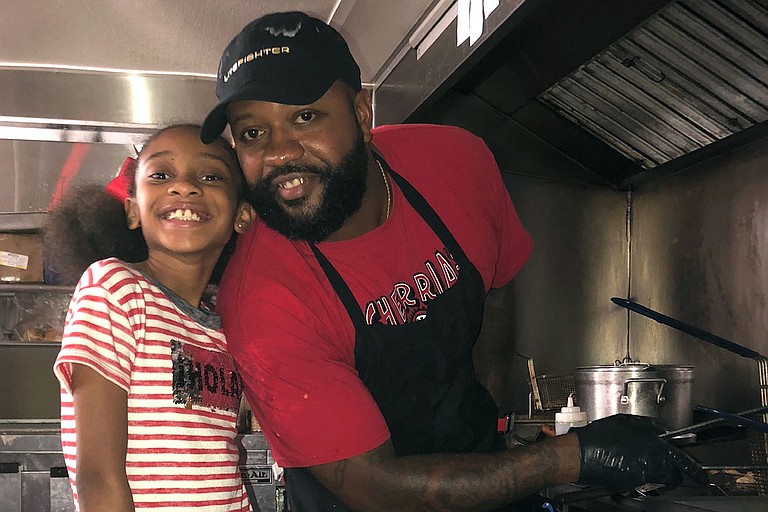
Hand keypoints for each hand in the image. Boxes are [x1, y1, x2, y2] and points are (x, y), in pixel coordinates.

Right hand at [572, 414, 708, 491]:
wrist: (581, 455)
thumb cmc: (600, 437)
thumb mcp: (627, 421)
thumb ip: (649, 425)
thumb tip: (661, 429)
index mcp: (654, 447)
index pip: (683, 462)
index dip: (695, 470)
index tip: (702, 476)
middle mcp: (651, 464)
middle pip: (673, 474)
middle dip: (676, 472)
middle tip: (674, 467)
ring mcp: (641, 477)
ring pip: (659, 477)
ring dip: (658, 471)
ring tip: (645, 461)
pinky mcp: (630, 484)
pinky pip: (644, 480)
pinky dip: (642, 473)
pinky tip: (629, 463)